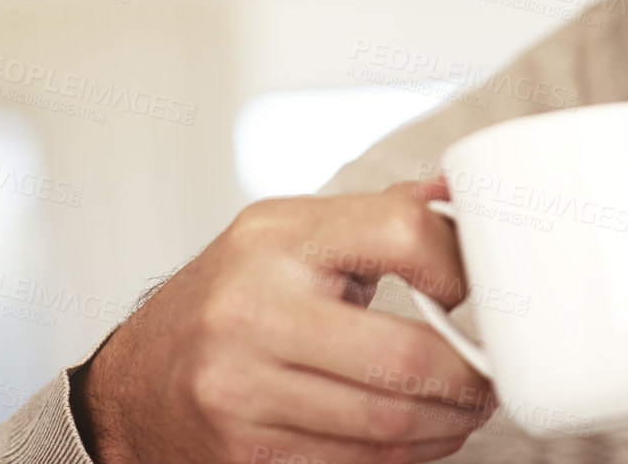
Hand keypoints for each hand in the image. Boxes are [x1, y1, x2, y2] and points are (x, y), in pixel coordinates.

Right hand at [73, 177, 495, 462]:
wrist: (136, 380)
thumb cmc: (228, 296)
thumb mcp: (287, 232)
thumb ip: (375, 215)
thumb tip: (455, 192)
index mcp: (276, 237)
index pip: (399, 234)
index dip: (457, 265)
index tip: (472, 289)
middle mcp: (253, 309)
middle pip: (404, 356)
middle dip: (468, 377)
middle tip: (491, 376)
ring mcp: (243, 387)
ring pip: (386, 422)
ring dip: (448, 424)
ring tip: (468, 409)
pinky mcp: (245, 452)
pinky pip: (355, 462)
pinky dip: (405, 454)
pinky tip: (422, 435)